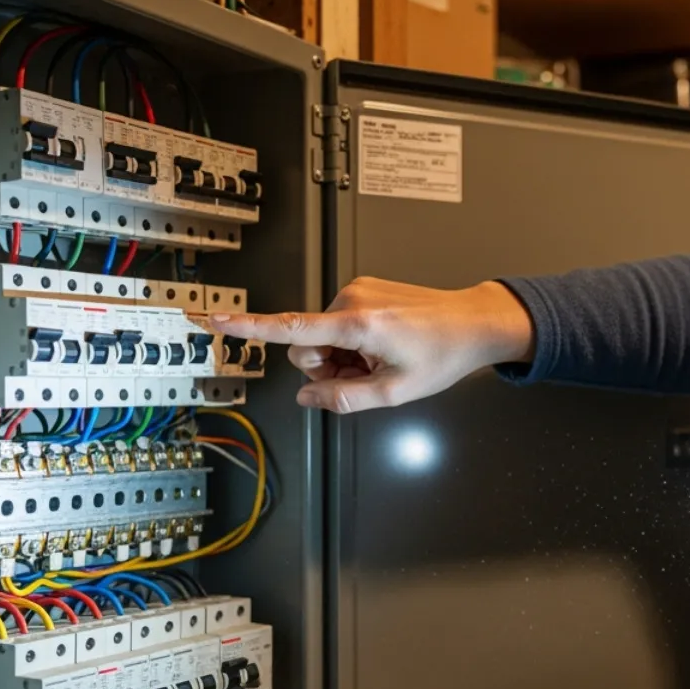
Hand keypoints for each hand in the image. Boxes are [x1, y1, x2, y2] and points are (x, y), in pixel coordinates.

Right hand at [210, 277, 535, 413]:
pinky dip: (352, 341)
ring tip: (379, 360)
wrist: (473, 322)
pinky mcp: (364, 288)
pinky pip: (339, 323)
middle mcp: (352, 299)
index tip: (215, 319)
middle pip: (306, 346)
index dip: (250, 328)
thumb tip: (308, 399)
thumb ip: (345, 399)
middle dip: (326, 368)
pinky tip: (382, 346)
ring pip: (323, 336)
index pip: (291, 328)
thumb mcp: (396, 392)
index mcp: (357, 324)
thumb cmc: (443, 354)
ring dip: (343, 356)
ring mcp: (358, 290)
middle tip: (365, 376)